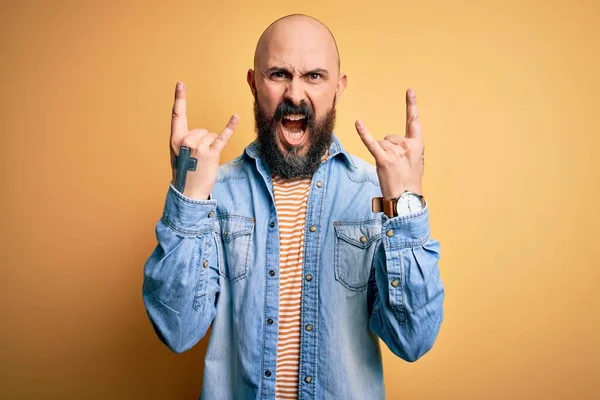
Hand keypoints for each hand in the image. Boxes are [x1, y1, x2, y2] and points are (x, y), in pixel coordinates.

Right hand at [170, 82, 238, 199]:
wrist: (189, 192)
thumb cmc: (185, 172)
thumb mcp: (178, 154)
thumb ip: (186, 140)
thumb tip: (203, 134)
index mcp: (175, 139)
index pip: (177, 115)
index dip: (179, 98)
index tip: (180, 84)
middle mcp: (186, 140)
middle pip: (202, 129)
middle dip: (204, 142)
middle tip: (197, 158)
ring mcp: (199, 146)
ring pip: (211, 135)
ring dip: (211, 147)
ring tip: (203, 161)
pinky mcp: (211, 153)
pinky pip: (222, 137)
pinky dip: (230, 127)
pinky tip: (235, 116)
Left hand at [355, 88, 424, 198]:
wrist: (406, 198)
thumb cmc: (410, 181)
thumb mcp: (416, 162)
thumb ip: (409, 149)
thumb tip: (398, 144)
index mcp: (417, 145)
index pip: (414, 121)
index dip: (411, 105)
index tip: (410, 91)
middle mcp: (407, 146)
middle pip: (390, 137)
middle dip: (389, 149)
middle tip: (395, 166)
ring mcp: (395, 152)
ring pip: (381, 143)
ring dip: (382, 155)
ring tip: (389, 169)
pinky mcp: (383, 160)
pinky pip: (371, 143)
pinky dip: (364, 133)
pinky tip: (358, 123)